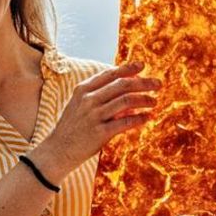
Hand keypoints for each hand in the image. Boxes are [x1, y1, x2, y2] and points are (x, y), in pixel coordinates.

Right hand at [30, 62, 160, 180]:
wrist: (57, 150)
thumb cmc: (73, 126)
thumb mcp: (80, 105)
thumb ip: (100, 96)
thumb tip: (128, 94)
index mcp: (83, 90)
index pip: (109, 74)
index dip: (128, 68)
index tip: (142, 65)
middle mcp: (88, 100)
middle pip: (122, 85)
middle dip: (143, 83)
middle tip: (158, 84)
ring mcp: (94, 116)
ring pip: (126, 101)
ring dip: (144, 100)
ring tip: (154, 101)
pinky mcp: (99, 133)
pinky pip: (125, 122)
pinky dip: (139, 119)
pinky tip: (148, 117)